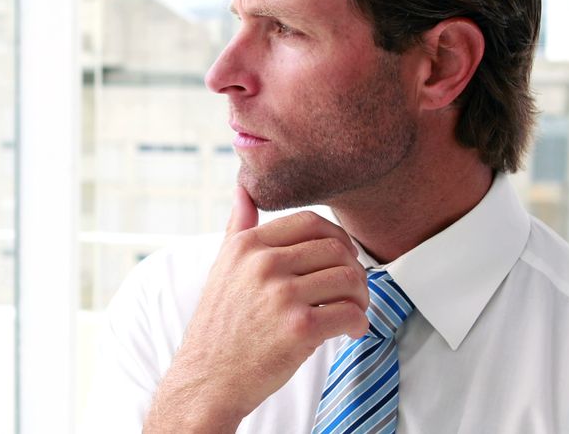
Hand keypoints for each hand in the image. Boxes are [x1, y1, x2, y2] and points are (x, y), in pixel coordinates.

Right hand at [144, 186, 368, 432]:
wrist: (207, 378)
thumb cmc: (220, 325)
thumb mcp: (222, 267)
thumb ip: (238, 227)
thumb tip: (243, 190)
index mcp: (248, 245)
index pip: (311, 222)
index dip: (336, 238)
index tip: (341, 258)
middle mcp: (264, 264)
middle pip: (336, 249)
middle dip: (353, 270)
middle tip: (352, 290)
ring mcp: (282, 295)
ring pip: (349, 279)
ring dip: (361, 297)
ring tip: (353, 310)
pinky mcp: (299, 328)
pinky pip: (350, 314)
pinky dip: (359, 323)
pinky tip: (350, 331)